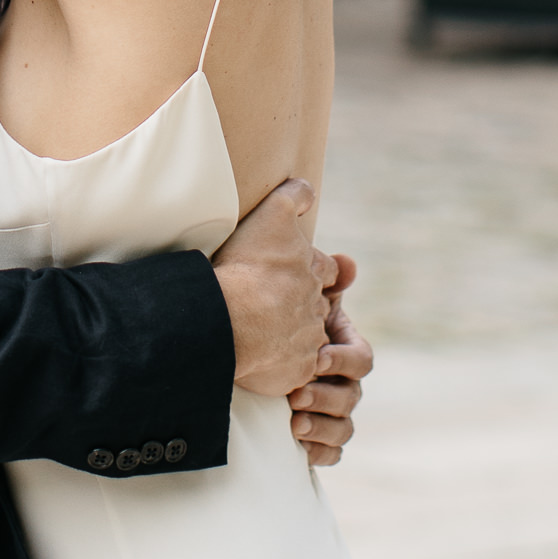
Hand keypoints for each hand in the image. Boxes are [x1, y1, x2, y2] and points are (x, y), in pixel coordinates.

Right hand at [211, 180, 334, 401]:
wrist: (230, 319)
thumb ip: (294, 196)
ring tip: (264, 334)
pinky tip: (262, 360)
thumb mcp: (272, 216)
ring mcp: (308, 340)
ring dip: (291, 335)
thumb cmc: (248, 267)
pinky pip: (294, 371)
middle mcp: (317, 306)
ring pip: (306, 338)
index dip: (315, 269)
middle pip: (316, 304)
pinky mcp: (297, 370)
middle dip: (301, 304)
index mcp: (314, 271)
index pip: (327, 269)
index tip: (296, 272)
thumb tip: (309, 187)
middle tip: (275, 305)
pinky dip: (283, 366)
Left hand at [288, 256, 372, 471]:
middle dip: (326, 398)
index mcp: (343, 347)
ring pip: (344, 429)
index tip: (317, 356)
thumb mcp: (297, 290)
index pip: (362, 359)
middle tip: (295, 395)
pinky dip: (320, 452)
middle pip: (352, 397)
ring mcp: (330, 410)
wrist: (243, 334)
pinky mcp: (314, 434)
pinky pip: (330, 453)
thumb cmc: (274, 310)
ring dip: (323, 427)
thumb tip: (346, 265)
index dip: (344, 361)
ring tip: (293, 423)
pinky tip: (298, 445)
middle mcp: (342, 381)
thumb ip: (322, 276)